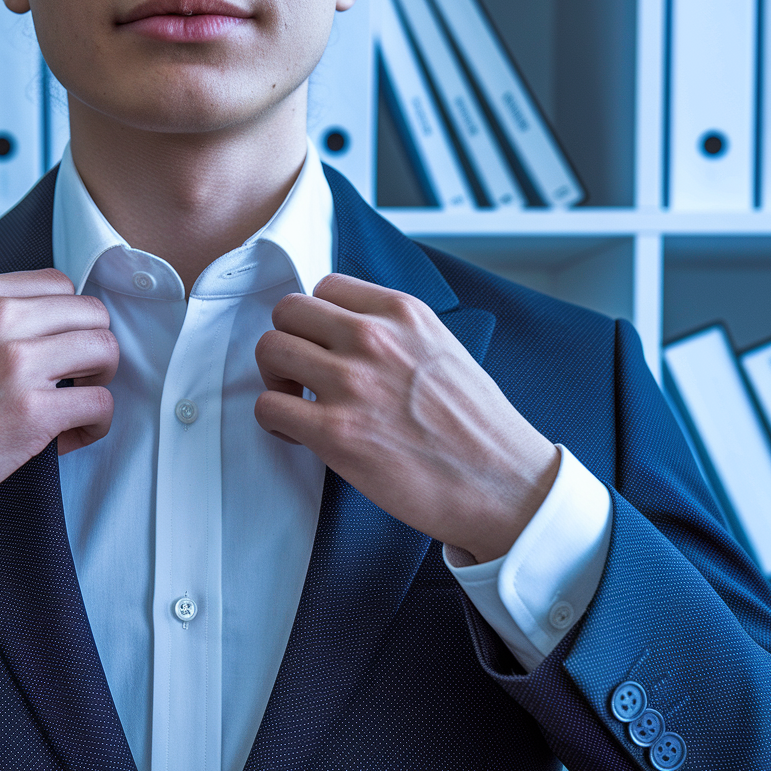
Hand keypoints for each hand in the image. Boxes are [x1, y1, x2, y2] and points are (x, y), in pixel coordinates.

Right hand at [0, 269, 118, 551]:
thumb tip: (38, 325)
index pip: (59, 284)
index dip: (68, 322)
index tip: (57, 352)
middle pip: (91, 313)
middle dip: (91, 349)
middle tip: (73, 382)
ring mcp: (14, 363)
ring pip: (105, 350)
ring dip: (98, 383)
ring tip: (72, 409)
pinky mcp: (30, 412)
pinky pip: (100, 403)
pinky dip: (93, 425)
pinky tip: (66, 439)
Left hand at [253, 274, 558, 562]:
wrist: (502, 484)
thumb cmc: (478, 427)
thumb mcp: (442, 348)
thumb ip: (396, 332)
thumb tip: (352, 331)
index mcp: (403, 313)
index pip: (326, 286)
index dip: (317, 319)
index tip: (322, 343)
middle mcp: (373, 338)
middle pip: (288, 311)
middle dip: (288, 341)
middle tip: (300, 372)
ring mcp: (351, 383)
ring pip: (269, 349)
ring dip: (275, 377)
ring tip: (297, 402)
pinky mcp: (335, 432)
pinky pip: (268, 407)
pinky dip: (274, 421)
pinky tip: (299, 435)